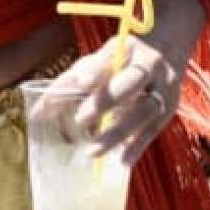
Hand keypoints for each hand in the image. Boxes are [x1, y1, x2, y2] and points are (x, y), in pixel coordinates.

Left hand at [31, 39, 181, 161]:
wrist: (168, 50)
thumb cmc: (124, 57)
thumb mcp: (101, 57)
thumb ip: (72, 80)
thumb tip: (40, 110)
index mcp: (129, 47)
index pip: (110, 57)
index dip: (96, 70)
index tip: (80, 80)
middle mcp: (151, 65)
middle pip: (132, 82)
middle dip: (107, 99)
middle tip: (81, 118)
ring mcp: (164, 88)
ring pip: (145, 110)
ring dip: (119, 131)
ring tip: (93, 151)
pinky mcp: (169, 109)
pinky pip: (154, 129)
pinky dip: (138, 146)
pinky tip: (123, 162)